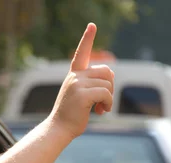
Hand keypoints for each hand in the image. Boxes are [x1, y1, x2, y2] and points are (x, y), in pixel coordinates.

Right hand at [50, 23, 114, 138]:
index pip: (82, 53)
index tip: (92, 26)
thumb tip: (111, 75)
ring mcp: (77, 84)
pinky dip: (108, 103)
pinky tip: (101, 111)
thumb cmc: (72, 115)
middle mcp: (75, 76)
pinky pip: (106, 93)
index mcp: (74, 74)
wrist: (58, 129)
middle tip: (105, 100)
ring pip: (108, 84)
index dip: (87, 39)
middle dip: (111, 86)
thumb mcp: (80, 94)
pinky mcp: (82, 95)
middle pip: (106, 71)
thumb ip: (92, 83)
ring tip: (101, 108)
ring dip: (110, 98)